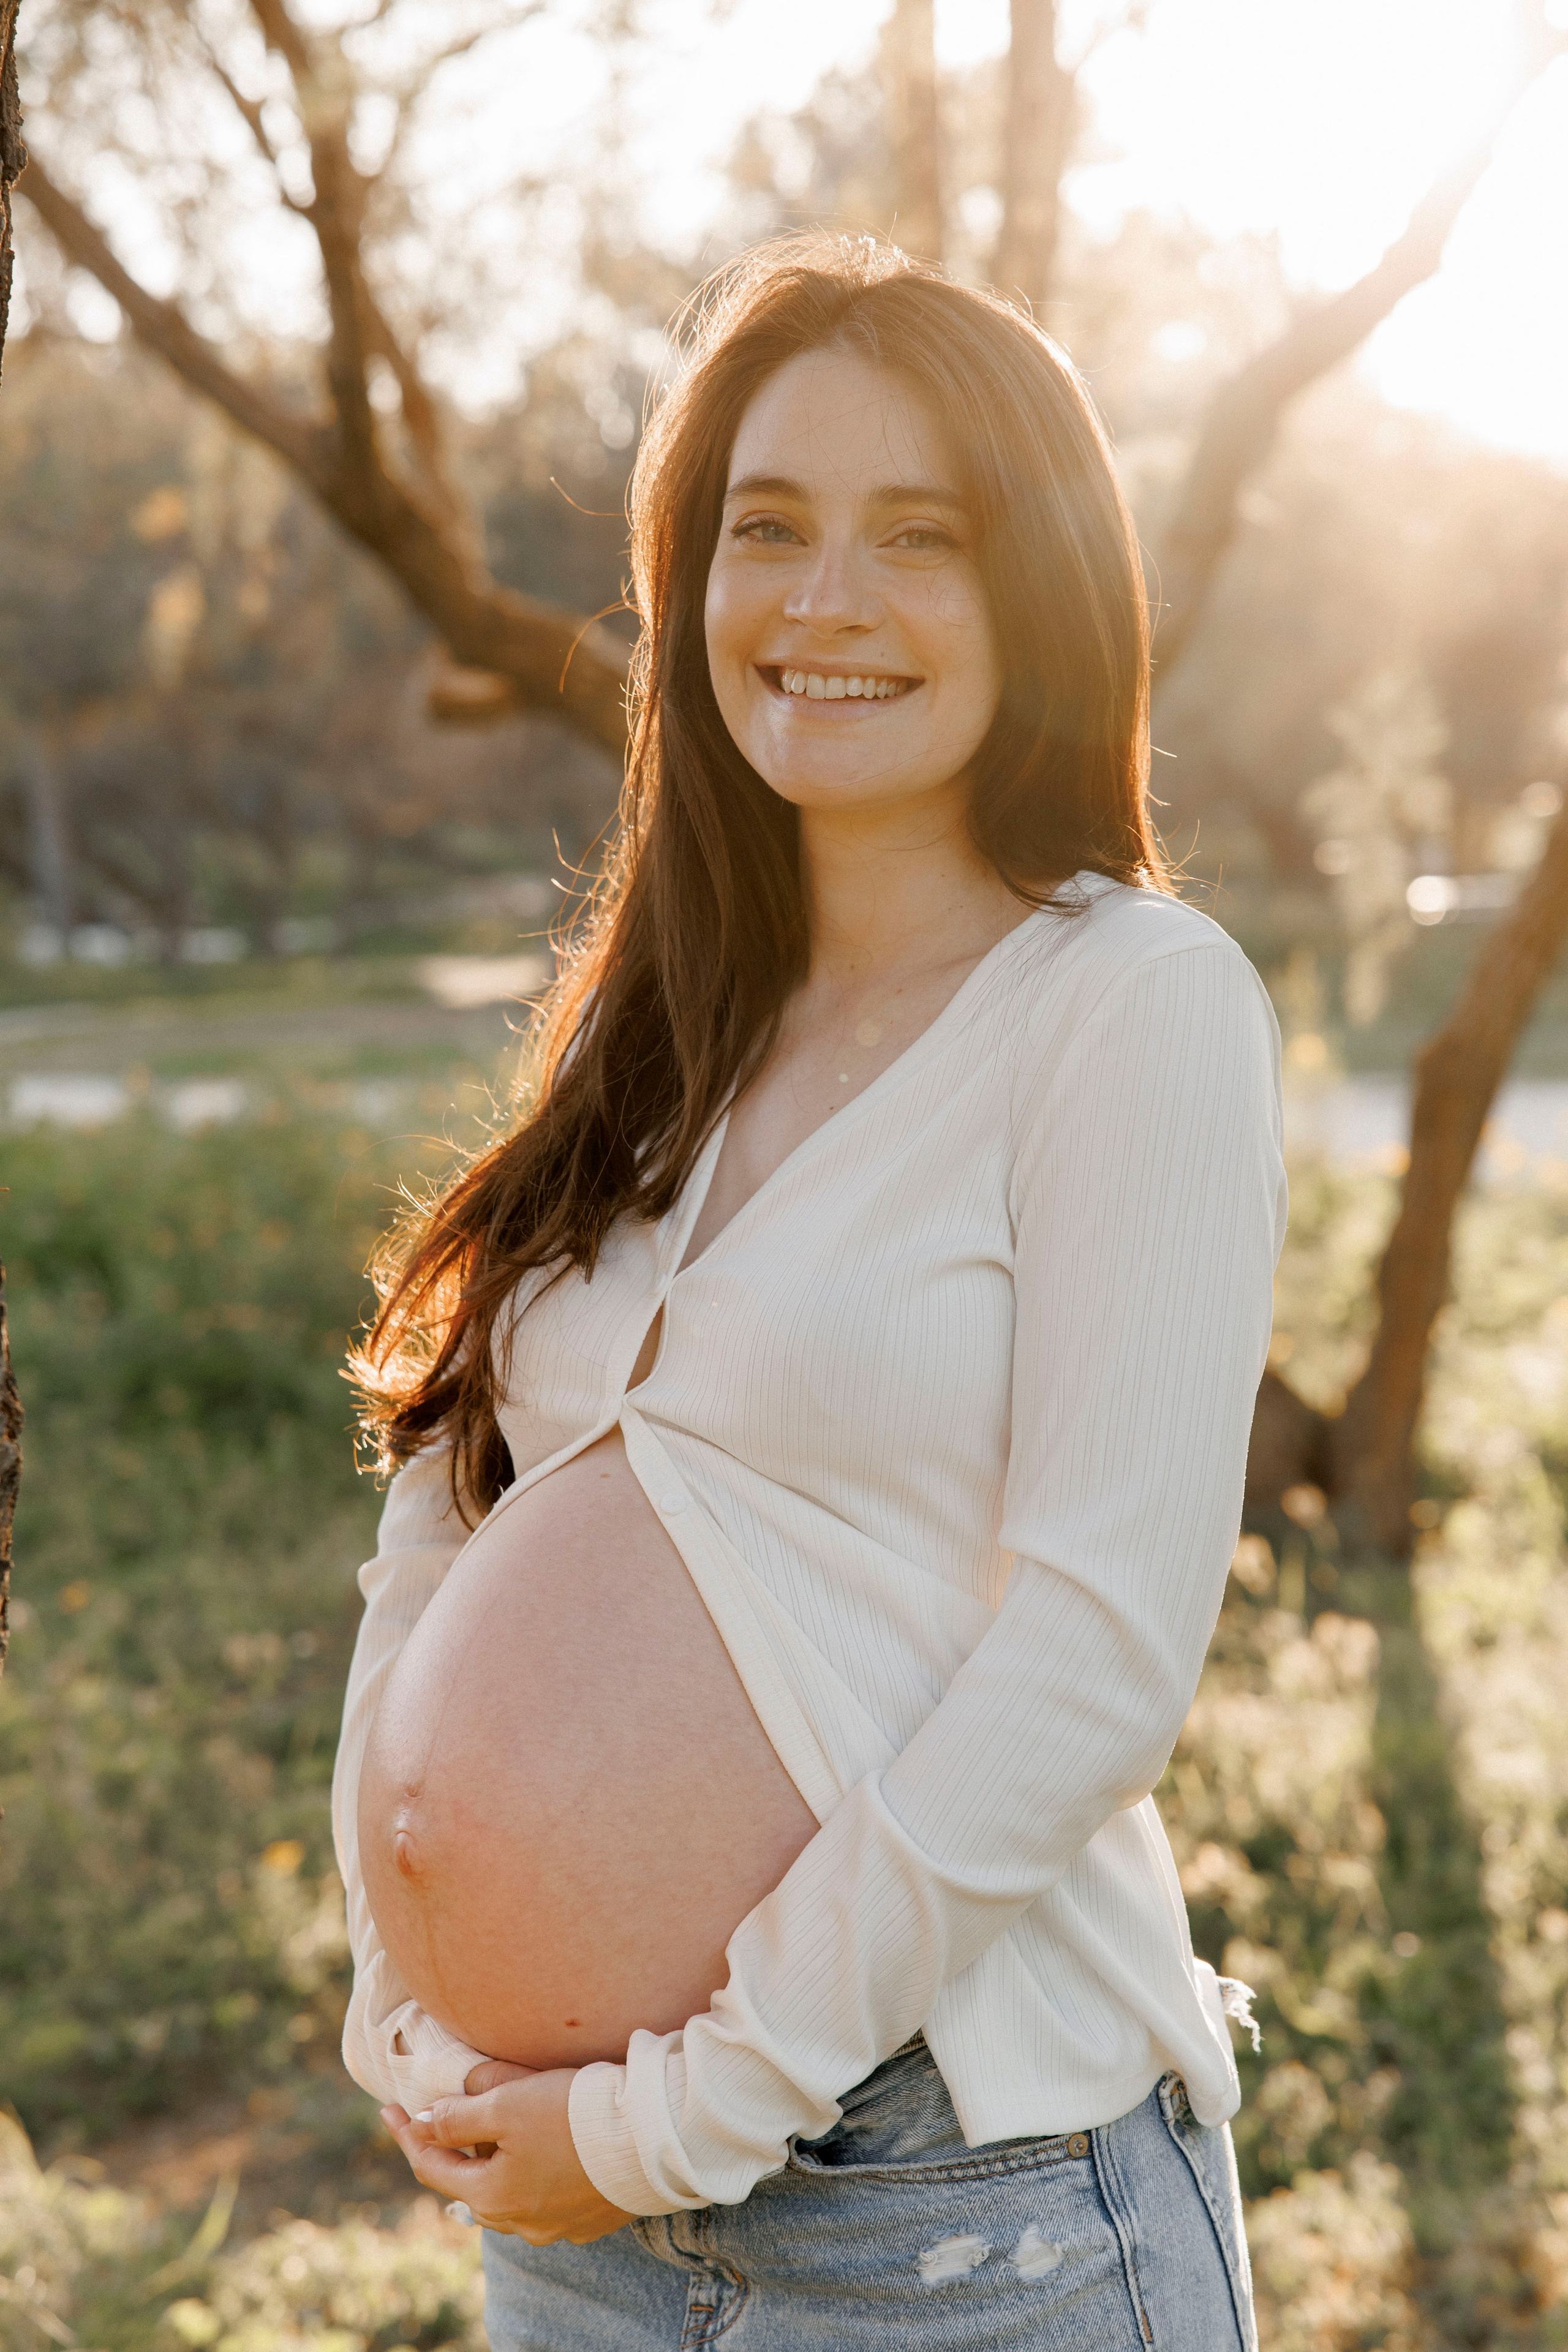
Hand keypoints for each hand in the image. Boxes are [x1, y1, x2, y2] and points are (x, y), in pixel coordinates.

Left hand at [380, 2072, 629, 2244]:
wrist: (649, 2136)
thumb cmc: (574, 2115)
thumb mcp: (506, 2103)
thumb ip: (459, 2117)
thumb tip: (425, 2122)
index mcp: (492, 2196)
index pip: (432, 2166)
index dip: (408, 2134)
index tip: (389, 2107)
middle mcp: (519, 2223)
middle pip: (468, 2187)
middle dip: (451, 2154)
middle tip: (440, 2120)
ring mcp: (556, 2227)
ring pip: (505, 2199)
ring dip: (491, 2169)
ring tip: (488, 2137)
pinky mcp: (587, 2219)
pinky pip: (543, 2202)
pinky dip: (529, 2178)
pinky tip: (539, 2155)